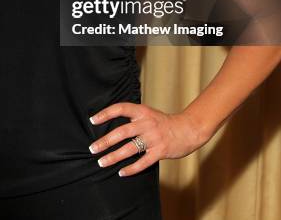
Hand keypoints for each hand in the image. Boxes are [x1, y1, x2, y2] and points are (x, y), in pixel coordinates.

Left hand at [88, 102, 208, 176]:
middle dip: (105, 141)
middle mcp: (147, 123)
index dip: (106, 113)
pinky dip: (131, 169)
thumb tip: (112, 124)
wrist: (188, 129)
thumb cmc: (165, 123)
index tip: (93, 120)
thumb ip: (134, 118)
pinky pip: (143, 162)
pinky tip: (121, 172)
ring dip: (113, 156)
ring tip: (101, 162)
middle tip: (92, 148)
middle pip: (122, 132)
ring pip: (129, 148)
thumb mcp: (149, 114)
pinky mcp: (160, 151)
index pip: (121, 108)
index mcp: (143, 111)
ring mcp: (153, 138)